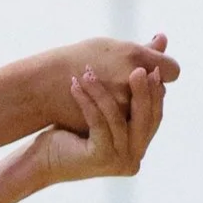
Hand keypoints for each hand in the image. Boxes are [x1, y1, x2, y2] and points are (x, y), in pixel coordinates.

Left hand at [24, 60, 165, 189]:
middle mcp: (133, 159)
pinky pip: (99, 123)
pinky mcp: (101, 158)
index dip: (155, 93)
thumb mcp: (103, 105)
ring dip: (103, 92)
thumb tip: (161, 41)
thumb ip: (128, 82)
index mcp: (138, 148)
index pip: (154, 117)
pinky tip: (75, 86)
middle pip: (144, 120)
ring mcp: (119, 161)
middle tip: (136, 69)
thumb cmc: (71, 131)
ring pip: (118, 118)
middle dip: (141, 92)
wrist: (41, 161)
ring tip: (88, 72)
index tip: (152, 68)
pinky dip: (87, 102)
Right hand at [38, 35, 178, 128]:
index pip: (170, 69)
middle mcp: (131, 79)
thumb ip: (142, 48)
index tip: (150, 72)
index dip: (161, 71)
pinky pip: (127, 124)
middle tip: (133, 84)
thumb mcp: (110, 48)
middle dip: (149, 88)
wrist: (44, 86)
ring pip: (143, 109)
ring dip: (136, 104)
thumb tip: (164, 39)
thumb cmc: (77, 60)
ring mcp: (122, 104)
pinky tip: (111, 110)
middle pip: (157, 90)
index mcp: (133, 56)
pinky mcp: (110, 124)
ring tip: (121, 98)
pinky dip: (122, 118)